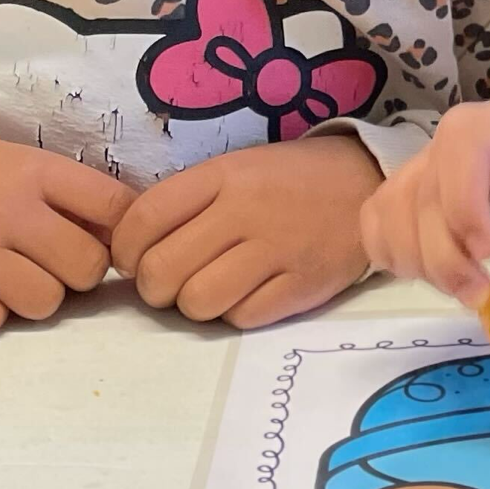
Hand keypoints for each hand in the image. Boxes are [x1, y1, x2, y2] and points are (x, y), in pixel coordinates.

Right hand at [0, 124, 133, 338]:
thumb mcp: (18, 165)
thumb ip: (70, 199)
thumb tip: (125, 245)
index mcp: (36, 172)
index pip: (116, 210)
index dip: (122, 238)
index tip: (105, 247)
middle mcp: (6, 210)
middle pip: (87, 269)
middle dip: (74, 275)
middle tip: (45, 264)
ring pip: (44, 304)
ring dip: (31, 298)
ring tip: (3, 276)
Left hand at [111, 127, 377, 327]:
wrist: (366, 183)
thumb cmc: (287, 179)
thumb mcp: (234, 170)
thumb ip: (185, 203)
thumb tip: (130, 251)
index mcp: (222, 176)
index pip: (144, 218)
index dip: (123, 249)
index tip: (131, 259)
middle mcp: (246, 211)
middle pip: (163, 270)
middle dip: (154, 286)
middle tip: (169, 282)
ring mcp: (278, 251)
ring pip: (198, 302)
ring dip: (193, 304)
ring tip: (208, 289)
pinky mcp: (304, 286)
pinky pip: (242, 318)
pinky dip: (235, 313)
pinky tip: (246, 294)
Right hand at [359, 97, 489, 312]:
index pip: (460, 158)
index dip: (464, 210)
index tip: (489, 252)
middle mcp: (446, 139)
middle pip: (421, 201)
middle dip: (446, 261)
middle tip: (484, 297)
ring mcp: (422, 163)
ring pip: (391, 216)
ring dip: (420, 265)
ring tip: (466, 286)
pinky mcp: (408, 188)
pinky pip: (377, 221)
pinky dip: (392, 254)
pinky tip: (429, 271)